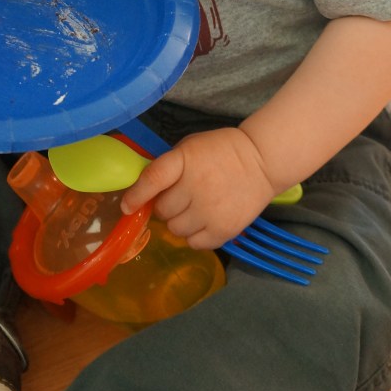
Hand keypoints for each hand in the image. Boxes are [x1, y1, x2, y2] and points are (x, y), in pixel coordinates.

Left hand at [119, 126, 275, 249]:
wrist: (263, 161)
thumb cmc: (221, 151)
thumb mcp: (191, 147)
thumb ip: (169, 166)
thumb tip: (144, 189)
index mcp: (185, 161)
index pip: (153, 180)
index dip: (136, 195)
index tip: (126, 207)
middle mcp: (196, 187)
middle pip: (162, 210)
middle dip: (165, 206)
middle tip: (179, 198)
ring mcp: (210, 211)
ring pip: (175, 229)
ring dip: (179, 221)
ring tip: (194, 209)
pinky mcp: (224, 230)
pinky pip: (194, 243)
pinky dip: (194, 235)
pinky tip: (204, 220)